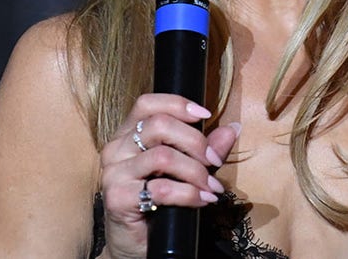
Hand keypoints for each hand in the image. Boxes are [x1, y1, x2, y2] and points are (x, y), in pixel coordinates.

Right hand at [98, 94, 239, 258]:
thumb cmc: (160, 202)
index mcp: (128, 134)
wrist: (137, 244)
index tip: (206, 115)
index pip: (147, 103)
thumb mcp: (186, 170)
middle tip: (214, 161)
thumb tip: (233, 128)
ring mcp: (114, 173)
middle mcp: (116, 149)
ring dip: (196, 172)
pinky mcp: (117, 198)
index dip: (178, 104)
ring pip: (162, 156)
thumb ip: (206, 148)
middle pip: (158, 125)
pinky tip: (202, 200)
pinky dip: (189, 194)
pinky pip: (161, 189)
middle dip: (195, 142)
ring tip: (211, 187)